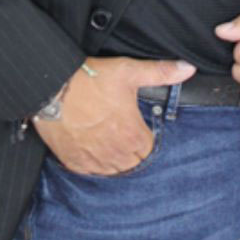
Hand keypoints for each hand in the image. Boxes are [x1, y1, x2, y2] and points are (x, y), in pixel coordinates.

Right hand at [31, 56, 195, 175]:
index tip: (135, 124)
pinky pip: (91, 171)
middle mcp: (116, 154)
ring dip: (113, 157)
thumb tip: (187, 69)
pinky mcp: (75, 162)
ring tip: (106, 136)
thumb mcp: (129, 71)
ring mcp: (94, 161)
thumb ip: (160, 72)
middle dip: (130, 148)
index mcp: (133, 136)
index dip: (143, 135)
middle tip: (119, 128)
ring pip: (113, 169)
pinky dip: (92, 161)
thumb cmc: (90, 79)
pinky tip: (90, 144)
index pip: (149, 148)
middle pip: (132, 161)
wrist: (52, 88)